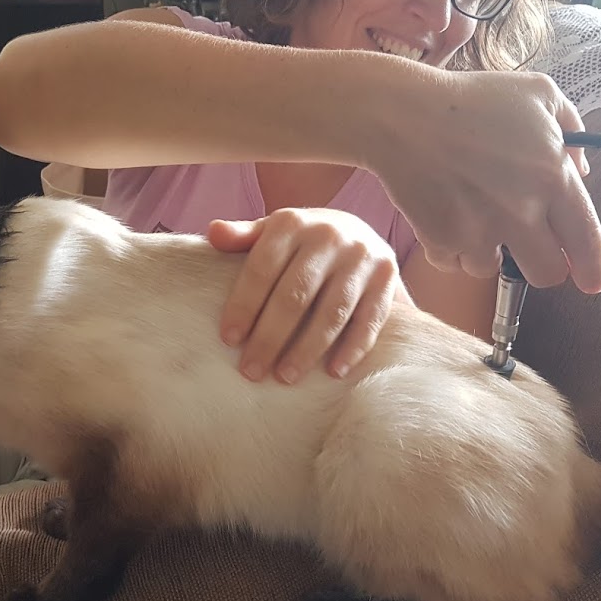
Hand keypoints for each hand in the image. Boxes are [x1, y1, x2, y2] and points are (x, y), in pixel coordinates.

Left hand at [207, 208, 398, 383]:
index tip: (229, 339)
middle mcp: (329, 238)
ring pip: (331, 312)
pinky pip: (369, 320)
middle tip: (251, 371)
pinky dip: (352, 348)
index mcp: (292, 223)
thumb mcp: (273, 232)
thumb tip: (213, 233)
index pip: (262, 269)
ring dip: (307, 349)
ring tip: (285, 377)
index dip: (244, 305)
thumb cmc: (303, 242)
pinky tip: (333, 372)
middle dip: (270, 337)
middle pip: (295, 295)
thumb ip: (244, 236)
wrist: (361, 233)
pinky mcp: (386, 280)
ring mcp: (362, 259)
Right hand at [372, 65, 600, 293]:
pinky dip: (451, 249)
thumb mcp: (538, 93)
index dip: (591, 268)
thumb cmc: (471, 99)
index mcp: (552, 177)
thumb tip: (581, 170)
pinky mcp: (443, 241)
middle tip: (526, 248)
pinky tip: (445, 217)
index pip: (586, 241)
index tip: (591, 282)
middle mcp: (521, 212)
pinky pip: (454, 263)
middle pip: (545, 273)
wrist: (404, 115)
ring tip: (472, 217)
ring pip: (493, 270)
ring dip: (487, 251)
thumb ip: (571, 127)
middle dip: (540, 266)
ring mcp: (480, 231)